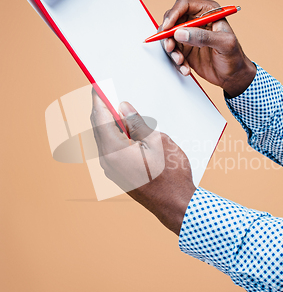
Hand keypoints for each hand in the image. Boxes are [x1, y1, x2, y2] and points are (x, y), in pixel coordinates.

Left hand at [90, 90, 195, 234]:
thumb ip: (137, 123)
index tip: (97, 86)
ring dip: (108, 124)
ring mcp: (111, 171)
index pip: (100, 118)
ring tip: (118, 109)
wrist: (176, 205)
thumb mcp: (157, 141)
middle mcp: (107, 161)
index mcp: (114, 151)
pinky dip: (114, 137)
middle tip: (106, 94)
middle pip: (98, 129)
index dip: (98, 100)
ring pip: (104, 140)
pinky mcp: (118, 175)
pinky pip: (110, 151)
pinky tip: (125, 131)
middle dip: (101, 110)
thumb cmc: (171, 174)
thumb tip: (123, 108)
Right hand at [161, 0, 255, 97]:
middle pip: (172, 20)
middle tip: (170, 47)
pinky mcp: (185, 49)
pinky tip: (185, 68)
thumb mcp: (224, 44)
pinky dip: (176, 61)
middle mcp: (196, 21)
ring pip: (169, 37)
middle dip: (168, 34)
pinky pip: (172, 52)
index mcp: (208, 12)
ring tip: (180, 61)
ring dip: (171, 50)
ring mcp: (189, 35)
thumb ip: (203, 37)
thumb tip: (180, 32)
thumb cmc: (234, 57)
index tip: (167, 28)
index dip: (173, 14)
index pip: (184, 5)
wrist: (233, 77)